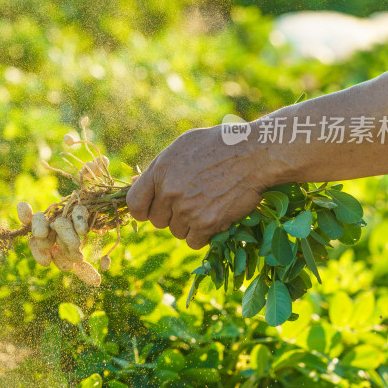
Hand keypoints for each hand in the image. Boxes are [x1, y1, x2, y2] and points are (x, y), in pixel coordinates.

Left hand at [126, 126, 270, 248]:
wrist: (254, 154)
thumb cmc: (218, 146)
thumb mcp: (181, 147)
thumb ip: (158, 168)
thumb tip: (133, 182)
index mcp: (160, 171)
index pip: (135, 204)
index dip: (143, 209)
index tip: (153, 208)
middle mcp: (169, 192)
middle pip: (156, 221)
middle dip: (169, 215)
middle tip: (188, 202)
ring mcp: (187, 210)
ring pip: (176, 232)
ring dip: (187, 224)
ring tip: (205, 205)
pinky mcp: (207, 224)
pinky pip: (193, 242)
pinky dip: (202, 235)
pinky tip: (213, 217)